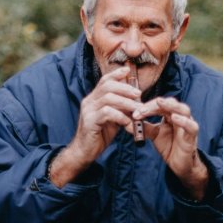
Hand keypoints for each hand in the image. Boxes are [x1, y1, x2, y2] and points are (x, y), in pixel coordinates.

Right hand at [49, 65, 139, 185]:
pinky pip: (107, 113)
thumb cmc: (100, 135)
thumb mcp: (113, 119)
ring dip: (126, 102)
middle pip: (107, 86)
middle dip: (125, 88)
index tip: (128, 70)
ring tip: (137, 110)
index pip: (104, 80)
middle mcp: (89, 101)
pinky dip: (120, 116)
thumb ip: (120, 108)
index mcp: (94, 99)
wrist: (84, 152)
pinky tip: (127, 123)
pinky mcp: (90, 121)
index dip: (116, 74)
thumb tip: (136, 101)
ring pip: (108, 98)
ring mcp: (88, 111)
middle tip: (138, 94)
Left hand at [134, 97, 209, 199]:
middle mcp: (181, 116)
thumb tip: (127, 122)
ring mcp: (187, 125)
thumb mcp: (154, 135)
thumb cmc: (169, 146)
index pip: (159, 105)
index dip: (146, 107)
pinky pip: (191, 126)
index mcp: (171, 114)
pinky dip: (184, 121)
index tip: (134, 113)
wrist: (179, 164)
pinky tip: (175, 118)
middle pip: (170, 103)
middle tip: (141, 109)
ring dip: (171, 106)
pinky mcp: (192, 136)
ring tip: (160, 103)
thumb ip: (144, 127)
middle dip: (155, 105)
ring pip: (184, 110)